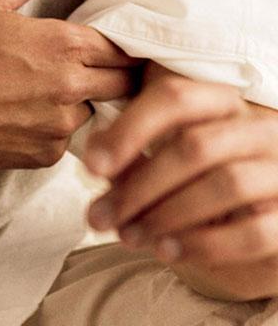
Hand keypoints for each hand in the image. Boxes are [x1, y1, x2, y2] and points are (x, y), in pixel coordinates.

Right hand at [0, 0, 144, 171]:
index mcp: (64, 45)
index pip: (123, 45)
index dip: (119, 42)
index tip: (106, 41)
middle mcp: (70, 89)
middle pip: (124, 83)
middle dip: (113, 73)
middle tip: (85, 64)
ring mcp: (57, 128)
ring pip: (94, 113)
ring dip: (82, 101)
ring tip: (47, 90)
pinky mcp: (40, 156)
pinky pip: (65, 141)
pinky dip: (53, 128)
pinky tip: (23, 114)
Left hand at [83, 61, 277, 300]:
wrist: (257, 224)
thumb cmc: (198, 183)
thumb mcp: (163, 163)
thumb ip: (131, 157)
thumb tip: (96, 157)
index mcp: (220, 104)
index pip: (175, 98)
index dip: (128, 130)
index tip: (91, 166)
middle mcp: (258, 129)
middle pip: (194, 146)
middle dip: (138, 186)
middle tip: (99, 216)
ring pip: (226, 184)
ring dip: (165, 215)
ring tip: (127, 236)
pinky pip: (255, 231)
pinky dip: (204, 244)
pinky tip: (167, 251)